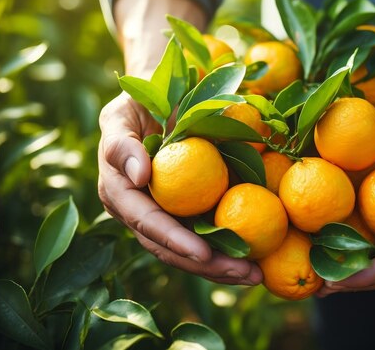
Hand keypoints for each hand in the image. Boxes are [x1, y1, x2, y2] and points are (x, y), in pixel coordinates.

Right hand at [97, 92, 262, 284]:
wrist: (157, 98)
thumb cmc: (136, 103)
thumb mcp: (120, 116)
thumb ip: (121, 145)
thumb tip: (138, 176)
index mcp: (119, 193)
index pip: (147, 223)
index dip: (174, 241)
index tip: (204, 253)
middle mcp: (139, 211)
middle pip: (170, 249)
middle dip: (207, 265)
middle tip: (244, 274)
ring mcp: (163, 214)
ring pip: (189, 250)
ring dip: (221, 267)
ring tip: (255, 275)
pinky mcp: (185, 211)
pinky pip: (205, 235)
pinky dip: (227, 250)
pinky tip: (255, 260)